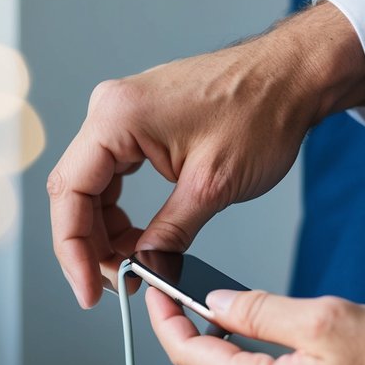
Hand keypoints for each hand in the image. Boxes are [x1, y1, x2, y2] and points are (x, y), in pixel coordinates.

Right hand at [47, 2, 364, 307]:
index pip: (70, 193)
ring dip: (107, 231)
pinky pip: (115, 173)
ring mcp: (124, 114)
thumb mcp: (212, 186)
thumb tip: (144, 266)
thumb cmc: (261, 111)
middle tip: (113, 284)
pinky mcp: (141, 122)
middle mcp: (111, 110)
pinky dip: (123, 210)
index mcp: (116, 117)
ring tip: (131, 265)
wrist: (293, 77)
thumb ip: (169, 233)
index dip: (73, 250)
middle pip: (76, 191)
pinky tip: (139, 237)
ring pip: (93, 187)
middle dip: (91, 245)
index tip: (89, 288)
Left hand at [146, 286, 364, 364]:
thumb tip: (218, 302)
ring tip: (218, 308)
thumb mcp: (324, 322)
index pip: (187, 353)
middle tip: (175, 293)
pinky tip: (262, 341)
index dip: (165, 318)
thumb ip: (261, 311)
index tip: (155, 290)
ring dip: (219, 345)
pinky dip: (247, 362)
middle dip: (184, 329)